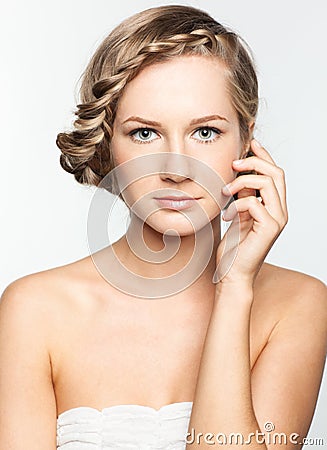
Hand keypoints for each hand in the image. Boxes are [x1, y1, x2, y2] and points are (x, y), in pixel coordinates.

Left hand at [215, 139, 287, 286]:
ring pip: (268, 184)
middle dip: (254, 162)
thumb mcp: (237, 214)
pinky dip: (237, 205)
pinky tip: (226, 217)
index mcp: (273, 206)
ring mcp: (277, 220)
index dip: (264, 156)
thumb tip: (239, 174)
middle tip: (233, 163)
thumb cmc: (233, 247)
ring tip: (224, 192)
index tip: (249, 144)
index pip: (275, 174)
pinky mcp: (269, 229)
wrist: (232, 274)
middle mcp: (280, 211)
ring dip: (242, 182)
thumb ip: (242, 196)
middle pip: (276, 173)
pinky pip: (254, 203)